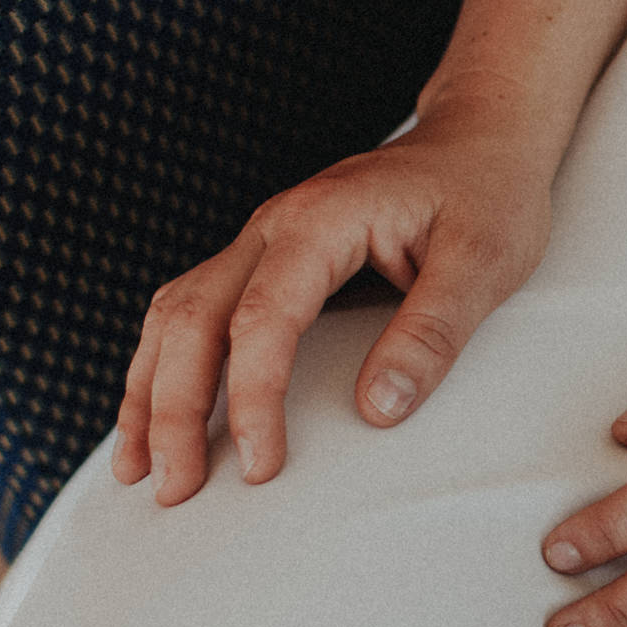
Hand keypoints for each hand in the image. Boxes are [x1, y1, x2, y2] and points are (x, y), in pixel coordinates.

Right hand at [113, 106, 560, 503]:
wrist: (481, 137)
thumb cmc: (488, 194)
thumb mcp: (484, 261)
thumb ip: (433, 332)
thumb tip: (378, 409)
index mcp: (321, 220)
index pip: (262, 318)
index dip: (253, 397)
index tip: (261, 465)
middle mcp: (274, 225)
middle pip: (193, 318)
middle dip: (172, 409)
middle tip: (173, 489)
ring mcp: (261, 240)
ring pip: (176, 313)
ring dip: (150, 390)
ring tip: (138, 468)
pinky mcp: (266, 259)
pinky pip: (193, 310)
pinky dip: (165, 365)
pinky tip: (155, 415)